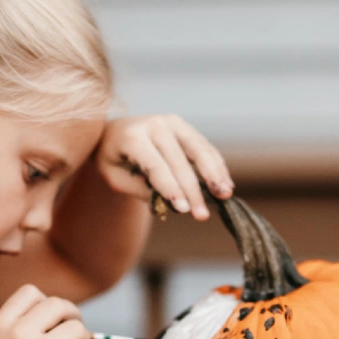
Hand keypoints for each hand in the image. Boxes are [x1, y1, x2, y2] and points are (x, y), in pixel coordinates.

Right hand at [0, 284, 93, 338]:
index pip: (30, 292)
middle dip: (71, 314)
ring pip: (77, 328)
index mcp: (2, 325)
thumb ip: (24, 323)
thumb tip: (63, 308)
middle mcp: (21, 334)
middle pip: (58, 304)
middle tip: (72, 330)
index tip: (50, 318)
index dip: (45, 302)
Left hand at [93, 114, 233, 219]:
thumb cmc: (113, 159)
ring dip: (214, 175)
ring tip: (224, 195)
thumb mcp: (115, 178)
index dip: (170, 188)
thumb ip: (140, 189)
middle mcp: (154, 124)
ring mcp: (172, 123)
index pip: (155, 166)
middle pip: (179, 161)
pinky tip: (225, 185)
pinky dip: (217, 166)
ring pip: (199, 150)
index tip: (183, 210)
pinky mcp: (184, 127)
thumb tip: (173, 202)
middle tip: (202, 215)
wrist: (113, 132)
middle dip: (193, 191)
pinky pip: (204, 147)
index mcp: (132, 136)